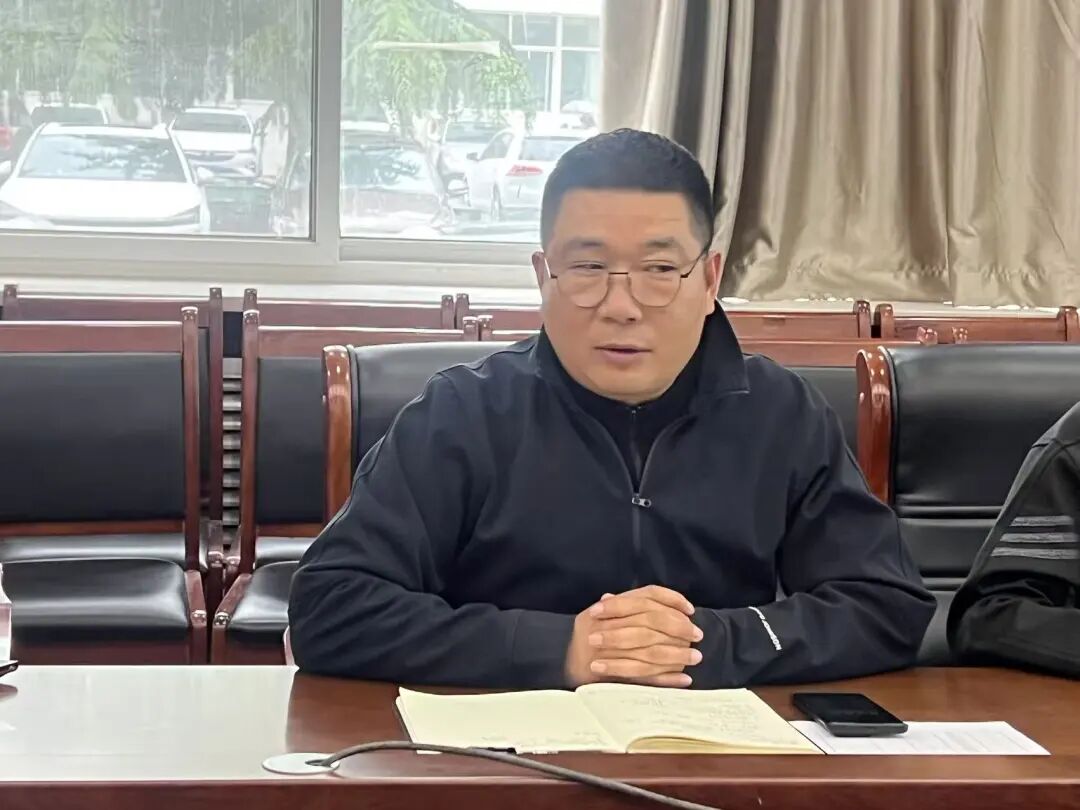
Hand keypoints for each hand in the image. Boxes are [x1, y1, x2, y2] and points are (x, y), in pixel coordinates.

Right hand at [565, 585, 703, 688]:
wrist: (557, 667)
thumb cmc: (582, 641)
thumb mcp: (598, 617)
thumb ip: (622, 608)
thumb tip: (654, 601)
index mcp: (604, 610)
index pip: (644, 596)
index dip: (670, 600)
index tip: (689, 610)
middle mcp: (604, 627)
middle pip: (650, 623)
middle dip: (678, 628)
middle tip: (697, 635)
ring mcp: (606, 653)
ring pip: (650, 651)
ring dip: (676, 655)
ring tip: (695, 658)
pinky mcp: (611, 677)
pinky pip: (644, 678)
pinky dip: (665, 679)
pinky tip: (683, 679)